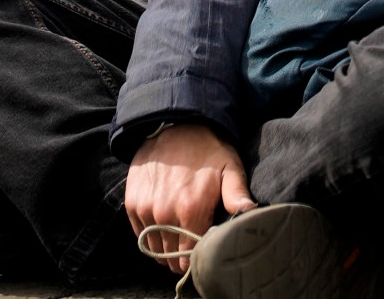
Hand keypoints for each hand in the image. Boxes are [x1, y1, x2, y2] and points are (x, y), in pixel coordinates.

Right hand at [125, 124, 252, 272]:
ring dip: (165, 248)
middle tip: (193, 246)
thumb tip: (251, 213)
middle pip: (171, 255)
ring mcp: (145, 210)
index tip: (204, 251)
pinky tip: (164, 227)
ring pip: (153, 248)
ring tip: (178, 238)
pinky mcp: (133, 204)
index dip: (197, 257)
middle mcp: (164, 214)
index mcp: (190, 210)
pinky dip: (150, 236)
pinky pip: (140, 234)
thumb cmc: (208, 149)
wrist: (174, 126)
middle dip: (182, 255)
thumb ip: (237, 194)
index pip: (189, 255)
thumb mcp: (230, 167)